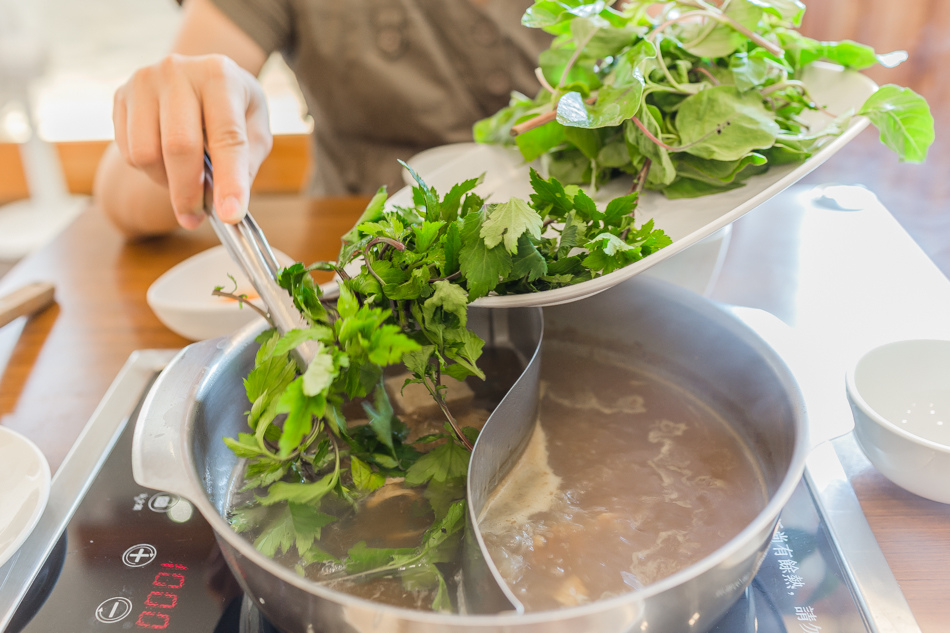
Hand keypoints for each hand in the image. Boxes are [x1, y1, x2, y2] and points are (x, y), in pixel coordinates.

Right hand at [112, 53, 271, 228]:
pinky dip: (150, 171)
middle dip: (189, 193)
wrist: (198, 76)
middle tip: (196, 220)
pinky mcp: (121, 97)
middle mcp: (178, 72)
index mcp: (221, 76)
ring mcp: (144, 82)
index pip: (227, 137)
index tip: (230, 216)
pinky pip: (128, 152)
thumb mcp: (255, 129)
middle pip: (178, 147)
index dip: (229, 180)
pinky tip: (167, 165)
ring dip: (166, 183)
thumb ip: (245, 163)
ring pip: (146, 154)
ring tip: (186, 185)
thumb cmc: (233, 108)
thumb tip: (227, 205)